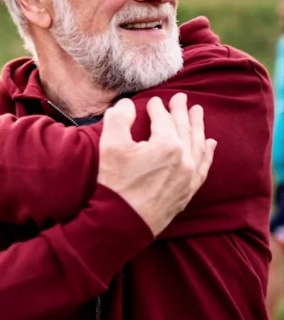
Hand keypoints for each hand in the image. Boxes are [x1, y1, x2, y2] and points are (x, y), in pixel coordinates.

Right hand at [98, 93, 216, 235]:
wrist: (122, 221)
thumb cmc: (115, 183)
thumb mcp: (110, 145)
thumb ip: (118, 118)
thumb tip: (127, 105)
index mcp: (167, 145)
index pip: (164, 119)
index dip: (158, 108)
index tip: (154, 101)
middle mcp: (184, 158)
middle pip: (184, 128)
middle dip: (182, 112)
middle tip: (182, 98)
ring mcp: (189, 176)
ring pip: (198, 145)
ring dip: (198, 127)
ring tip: (198, 113)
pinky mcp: (188, 190)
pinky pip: (203, 166)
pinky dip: (207, 152)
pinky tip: (209, 144)